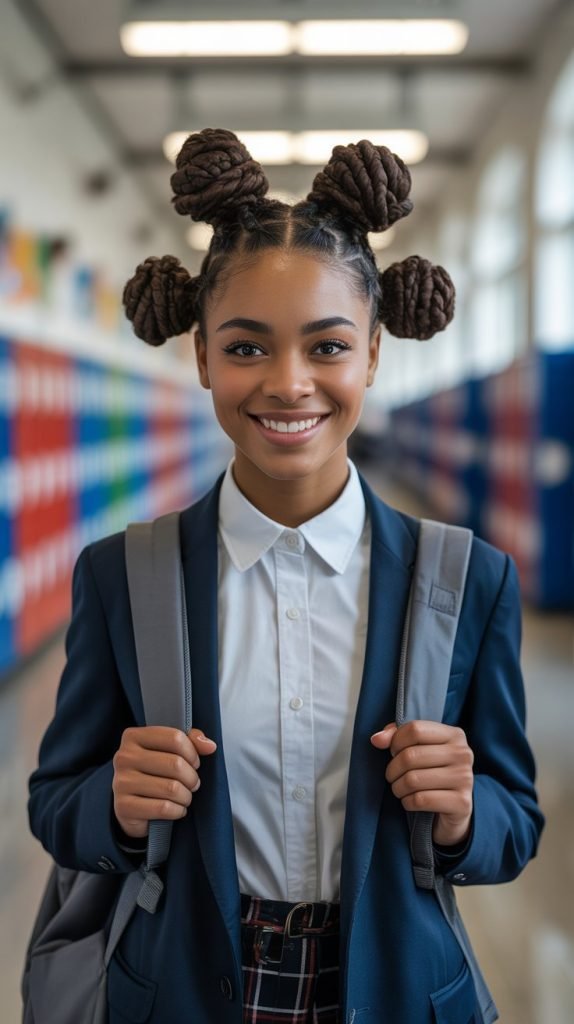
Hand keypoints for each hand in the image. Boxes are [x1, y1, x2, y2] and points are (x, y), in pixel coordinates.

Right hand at [112, 726, 216, 838]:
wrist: (131, 807)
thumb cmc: (155, 773)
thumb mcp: (170, 751)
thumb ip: (191, 740)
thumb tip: (210, 746)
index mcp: (133, 736)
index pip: (175, 738)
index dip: (192, 752)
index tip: (194, 762)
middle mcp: (124, 757)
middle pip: (175, 764)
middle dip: (192, 778)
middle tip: (193, 784)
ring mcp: (121, 782)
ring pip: (171, 788)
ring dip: (186, 796)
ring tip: (185, 797)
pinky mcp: (123, 807)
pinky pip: (163, 808)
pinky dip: (177, 811)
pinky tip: (177, 809)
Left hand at [370, 721, 473, 846]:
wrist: (455, 810)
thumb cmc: (431, 772)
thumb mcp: (418, 748)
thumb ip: (396, 736)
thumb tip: (377, 739)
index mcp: (454, 735)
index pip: (415, 729)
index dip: (396, 741)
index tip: (394, 752)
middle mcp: (463, 754)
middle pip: (410, 756)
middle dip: (393, 769)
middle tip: (393, 776)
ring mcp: (465, 779)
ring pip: (413, 780)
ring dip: (398, 788)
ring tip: (400, 789)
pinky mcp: (462, 803)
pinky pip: (421, 800)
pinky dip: (407, 802)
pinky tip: (410, 801)